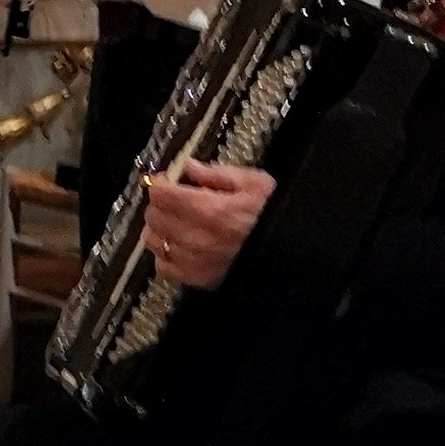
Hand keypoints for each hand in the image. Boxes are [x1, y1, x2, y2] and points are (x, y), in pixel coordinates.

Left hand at [142, 159, 274, 289]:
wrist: (292, 254)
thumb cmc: (274, 216)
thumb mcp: (254, 184)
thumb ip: (216, 173)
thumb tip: (187, 166)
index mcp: (209, 210)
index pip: (160, 193)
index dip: (160, 183)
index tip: (167, 181)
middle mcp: (196, 237)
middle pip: (153, 215)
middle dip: (160, 204)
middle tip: (174, 201)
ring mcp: (193, 260)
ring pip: (153, 241)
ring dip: (159, 229)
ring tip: (174, 223)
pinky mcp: (197, 279)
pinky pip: (162, 267)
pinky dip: (165, 255)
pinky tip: (178, 247)